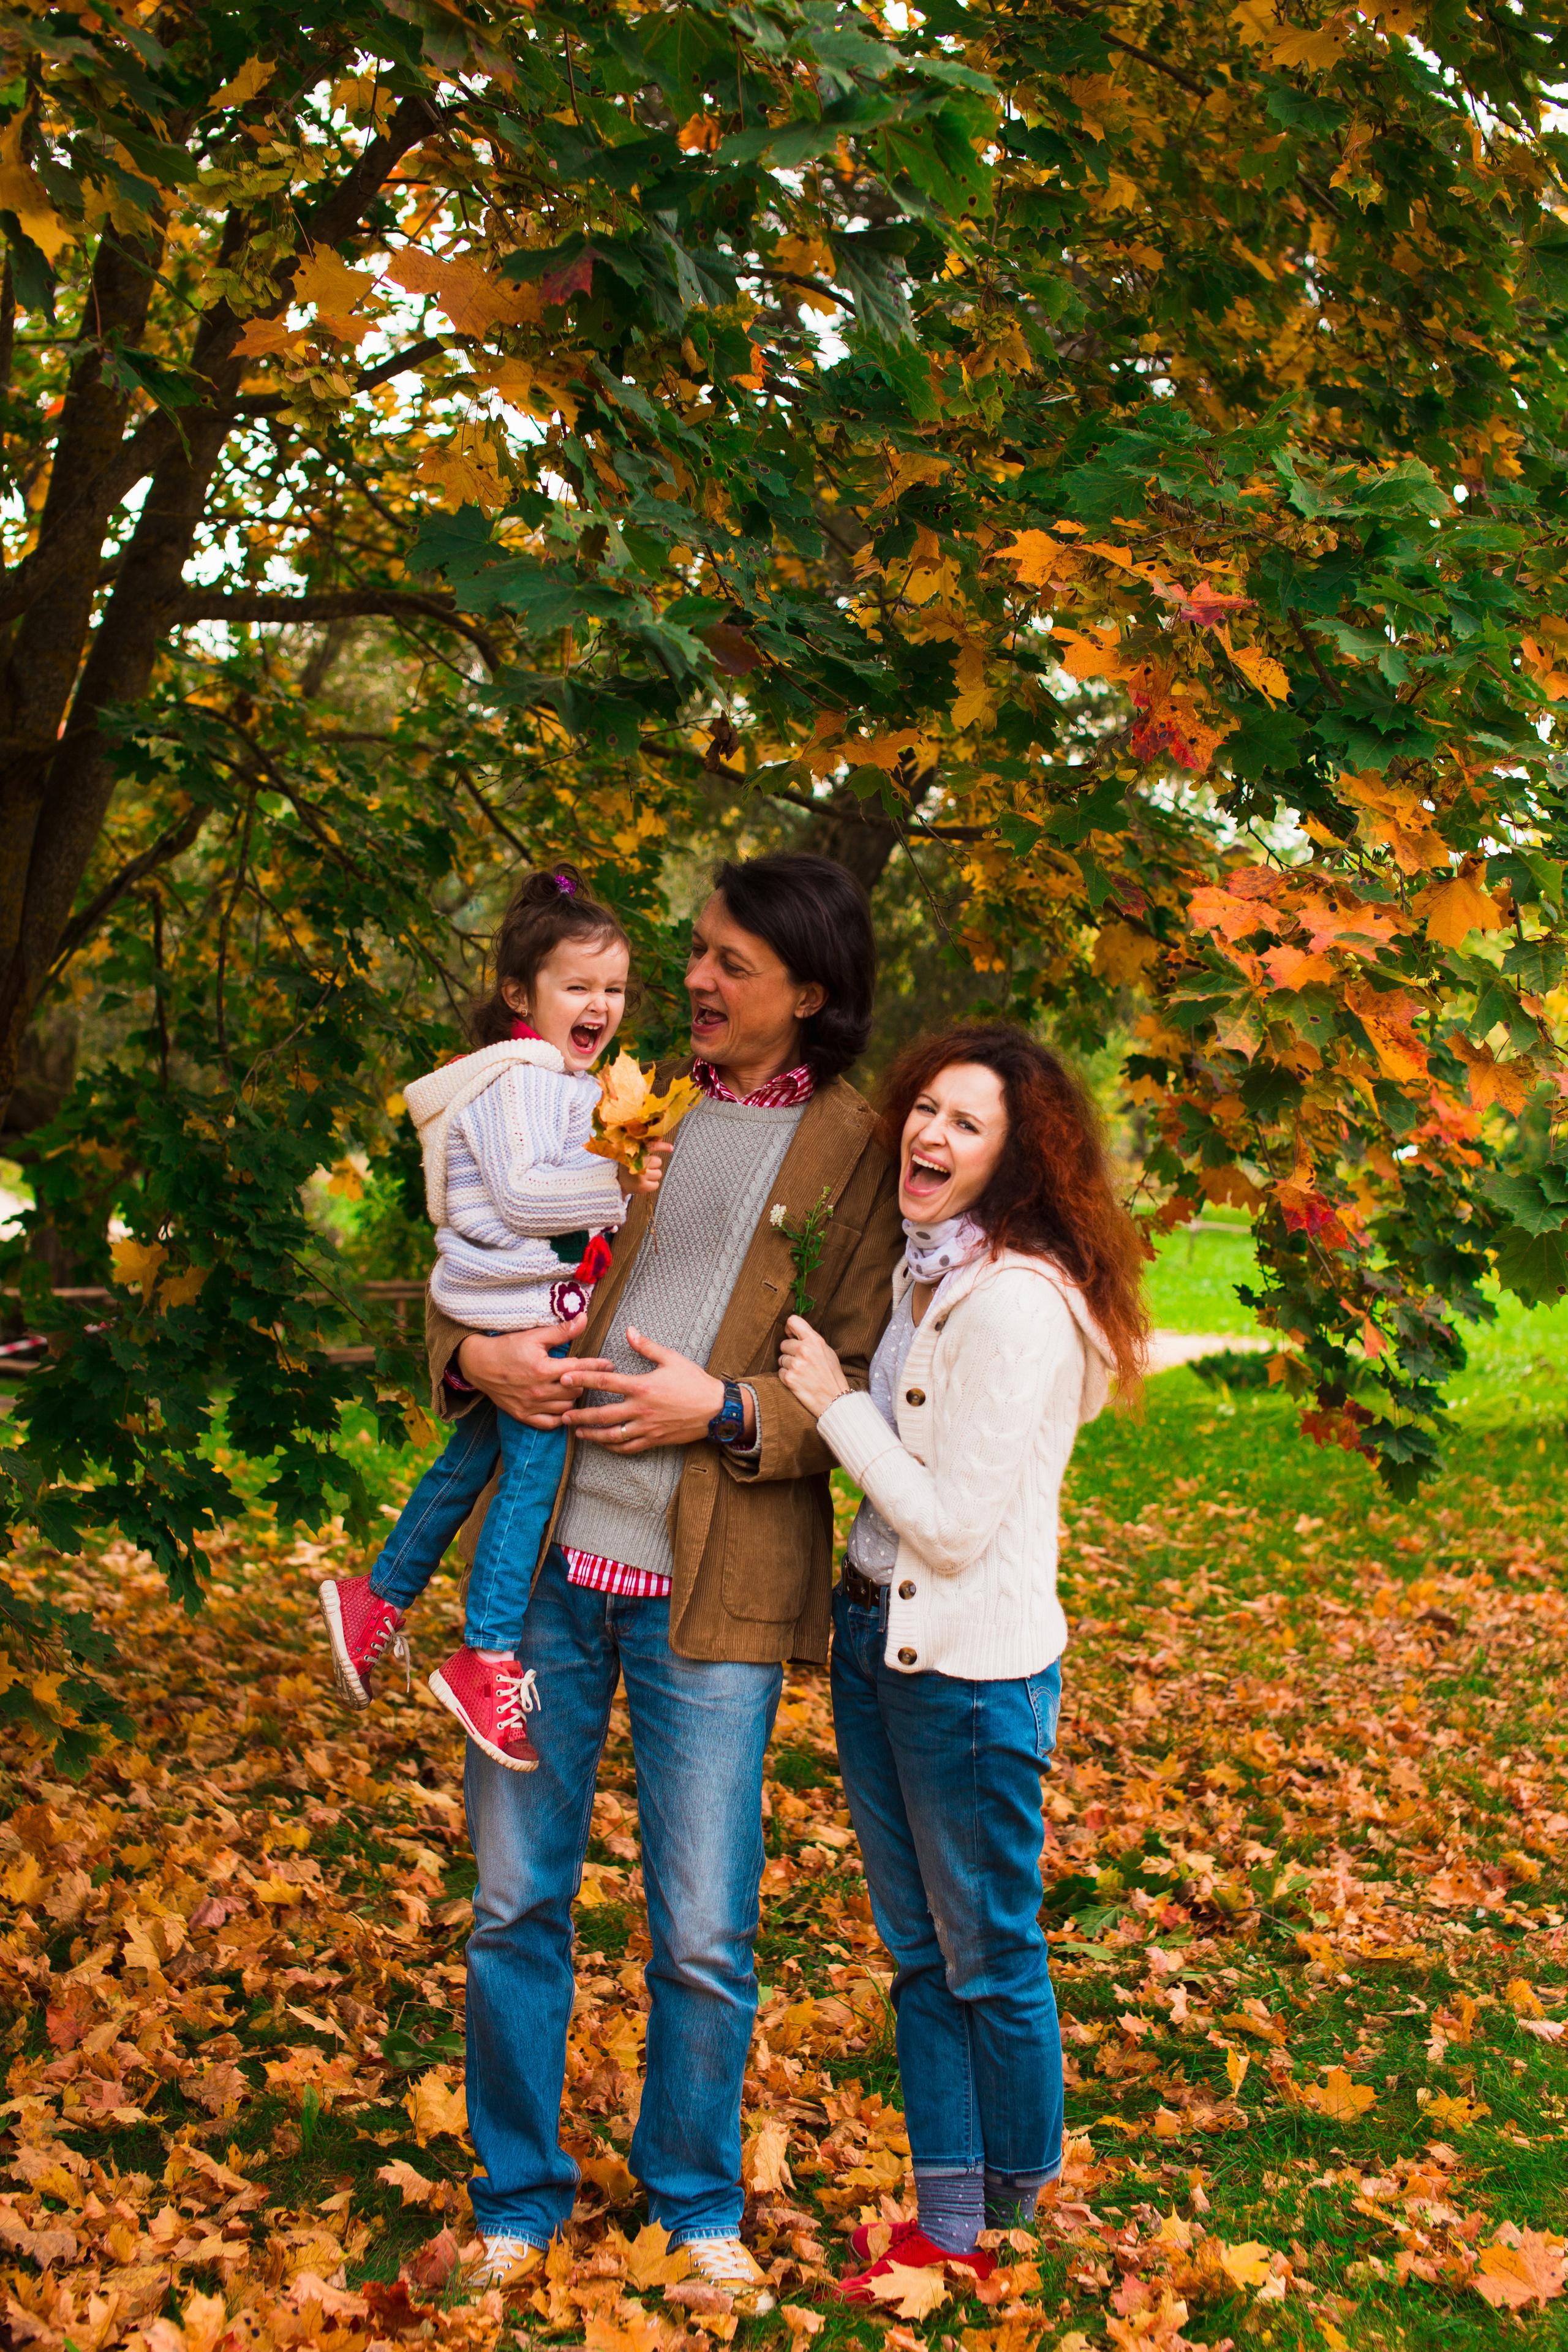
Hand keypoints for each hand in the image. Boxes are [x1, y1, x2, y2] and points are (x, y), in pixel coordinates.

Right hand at [455, 1316, 616, 1428]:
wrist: (478, 1364)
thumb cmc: (507, 1347)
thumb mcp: (534, 1336)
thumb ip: (561, 1331)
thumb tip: (584, 1319)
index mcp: (544, 1369)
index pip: (580, 1369)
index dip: (597, 1366)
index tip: (609, 1365)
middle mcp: (539, 1390)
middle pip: (576, 1390)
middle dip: (585, 1381)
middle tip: (590, 1375)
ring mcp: (531, 1405)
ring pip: (567, 1407)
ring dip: (573, 1397)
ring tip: (575, 1388)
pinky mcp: (523, 1415)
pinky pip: (550, 1423)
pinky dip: (560, 1416)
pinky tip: (563, 1407)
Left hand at [562, 1326, 750, 1452]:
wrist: (716, 1409)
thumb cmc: (695, 1382)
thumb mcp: (671, 1359)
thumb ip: (646, 1346)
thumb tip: (629, 1331)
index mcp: (642, 1387)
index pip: (605, 1382)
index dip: (583, 1379)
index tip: (565, 1377)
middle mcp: (641, 1409)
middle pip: (602, 1415)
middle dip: (580, 1415)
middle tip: (563, 1415)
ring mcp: (647, 1427)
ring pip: (612, 1435)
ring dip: (592, 1435)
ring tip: (578, 1432)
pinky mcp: (654, 1440)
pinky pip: (629, 1447)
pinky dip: (613, 1447)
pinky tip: (604, 1444)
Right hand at [617, 1139, 673, 1196]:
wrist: (618, 1182)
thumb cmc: (629, 1165)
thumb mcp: (635, 1154)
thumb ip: (647, 1145)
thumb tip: (660, 1138)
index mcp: (634, 1153)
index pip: (651, 1147)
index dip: (662, 1146)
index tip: (671, 1148)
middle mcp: (636, 1164)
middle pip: (658, 1161)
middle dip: (654, 1164)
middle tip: (644, 1167)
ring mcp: (640, 1176)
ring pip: (659, 1173)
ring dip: (653, 1175)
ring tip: (642, 1175)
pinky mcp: (643, 1187)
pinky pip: (656, 1184)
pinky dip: (651, 1184)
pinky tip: (643, 1183)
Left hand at [778, 1314, 851, 1418]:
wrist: (835, 1400)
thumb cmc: (832, 1376)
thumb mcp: (827, 1352)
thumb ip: (811, 1341)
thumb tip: (794, 1333)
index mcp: (815, 1341)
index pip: (793, 1321)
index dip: (789, 1328)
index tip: (791, 1335)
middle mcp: (804, 1350)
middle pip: (784, 1343)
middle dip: (789, 1352)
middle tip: (801, 1362)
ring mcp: (796, 1365)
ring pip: (781, 1359)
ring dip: (788, 1365)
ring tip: (802, 1373)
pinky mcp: (789, 1378)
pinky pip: (780, 1372)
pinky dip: (787, 1377)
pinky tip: (799, 1381)